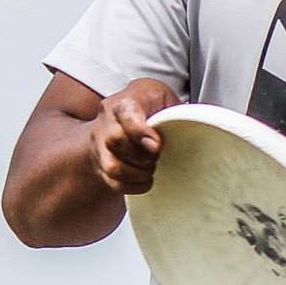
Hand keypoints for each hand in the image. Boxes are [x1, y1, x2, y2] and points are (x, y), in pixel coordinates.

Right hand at [88, 79, 178, 196]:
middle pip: (114, 140)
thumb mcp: (166, 98)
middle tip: (157, 156)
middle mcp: (107, 119)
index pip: (126, 113)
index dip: (140, 132)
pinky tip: (145, 178)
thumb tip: (186, 127)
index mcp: (126, 100)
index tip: (157, 146)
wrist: (127, 115)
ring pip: (112, 166)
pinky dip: (133, 186)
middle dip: (142, 156)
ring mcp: (99, 143)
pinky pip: (113, 182)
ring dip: (138, 173)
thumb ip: (175, 111)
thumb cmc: (151, 106)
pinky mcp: (100, 163)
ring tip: (151, 168)